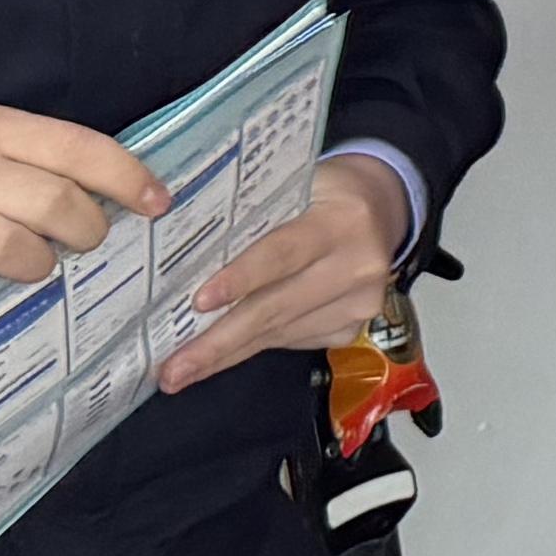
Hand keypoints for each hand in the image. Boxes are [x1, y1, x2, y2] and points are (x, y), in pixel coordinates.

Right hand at [0, 104, 170, 323]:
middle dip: (86, 229)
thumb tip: (124, 191)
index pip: (75, 147)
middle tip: (87, 243)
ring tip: (36, 269)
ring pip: (7, 247)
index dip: (126, 177)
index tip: (159, 204)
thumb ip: (38, 159)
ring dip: (37, 266)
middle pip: (50, 201)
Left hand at [163, 154, 413, 391]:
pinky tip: (219, 357)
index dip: (241, 278)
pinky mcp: (352, 327)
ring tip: (180, 371)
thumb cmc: (323, 192)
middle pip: (277, 307)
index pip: (284, 252)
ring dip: (226, 354)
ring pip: (279, 334)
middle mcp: (358, 266)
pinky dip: (252, 348)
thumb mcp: (295, 184)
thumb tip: (187, 257)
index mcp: (340, 220)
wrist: (382, 208)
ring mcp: (359, 303)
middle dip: (219, 341)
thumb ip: (256, 213)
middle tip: (173, 368)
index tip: (198, 304)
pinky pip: (291, 341)